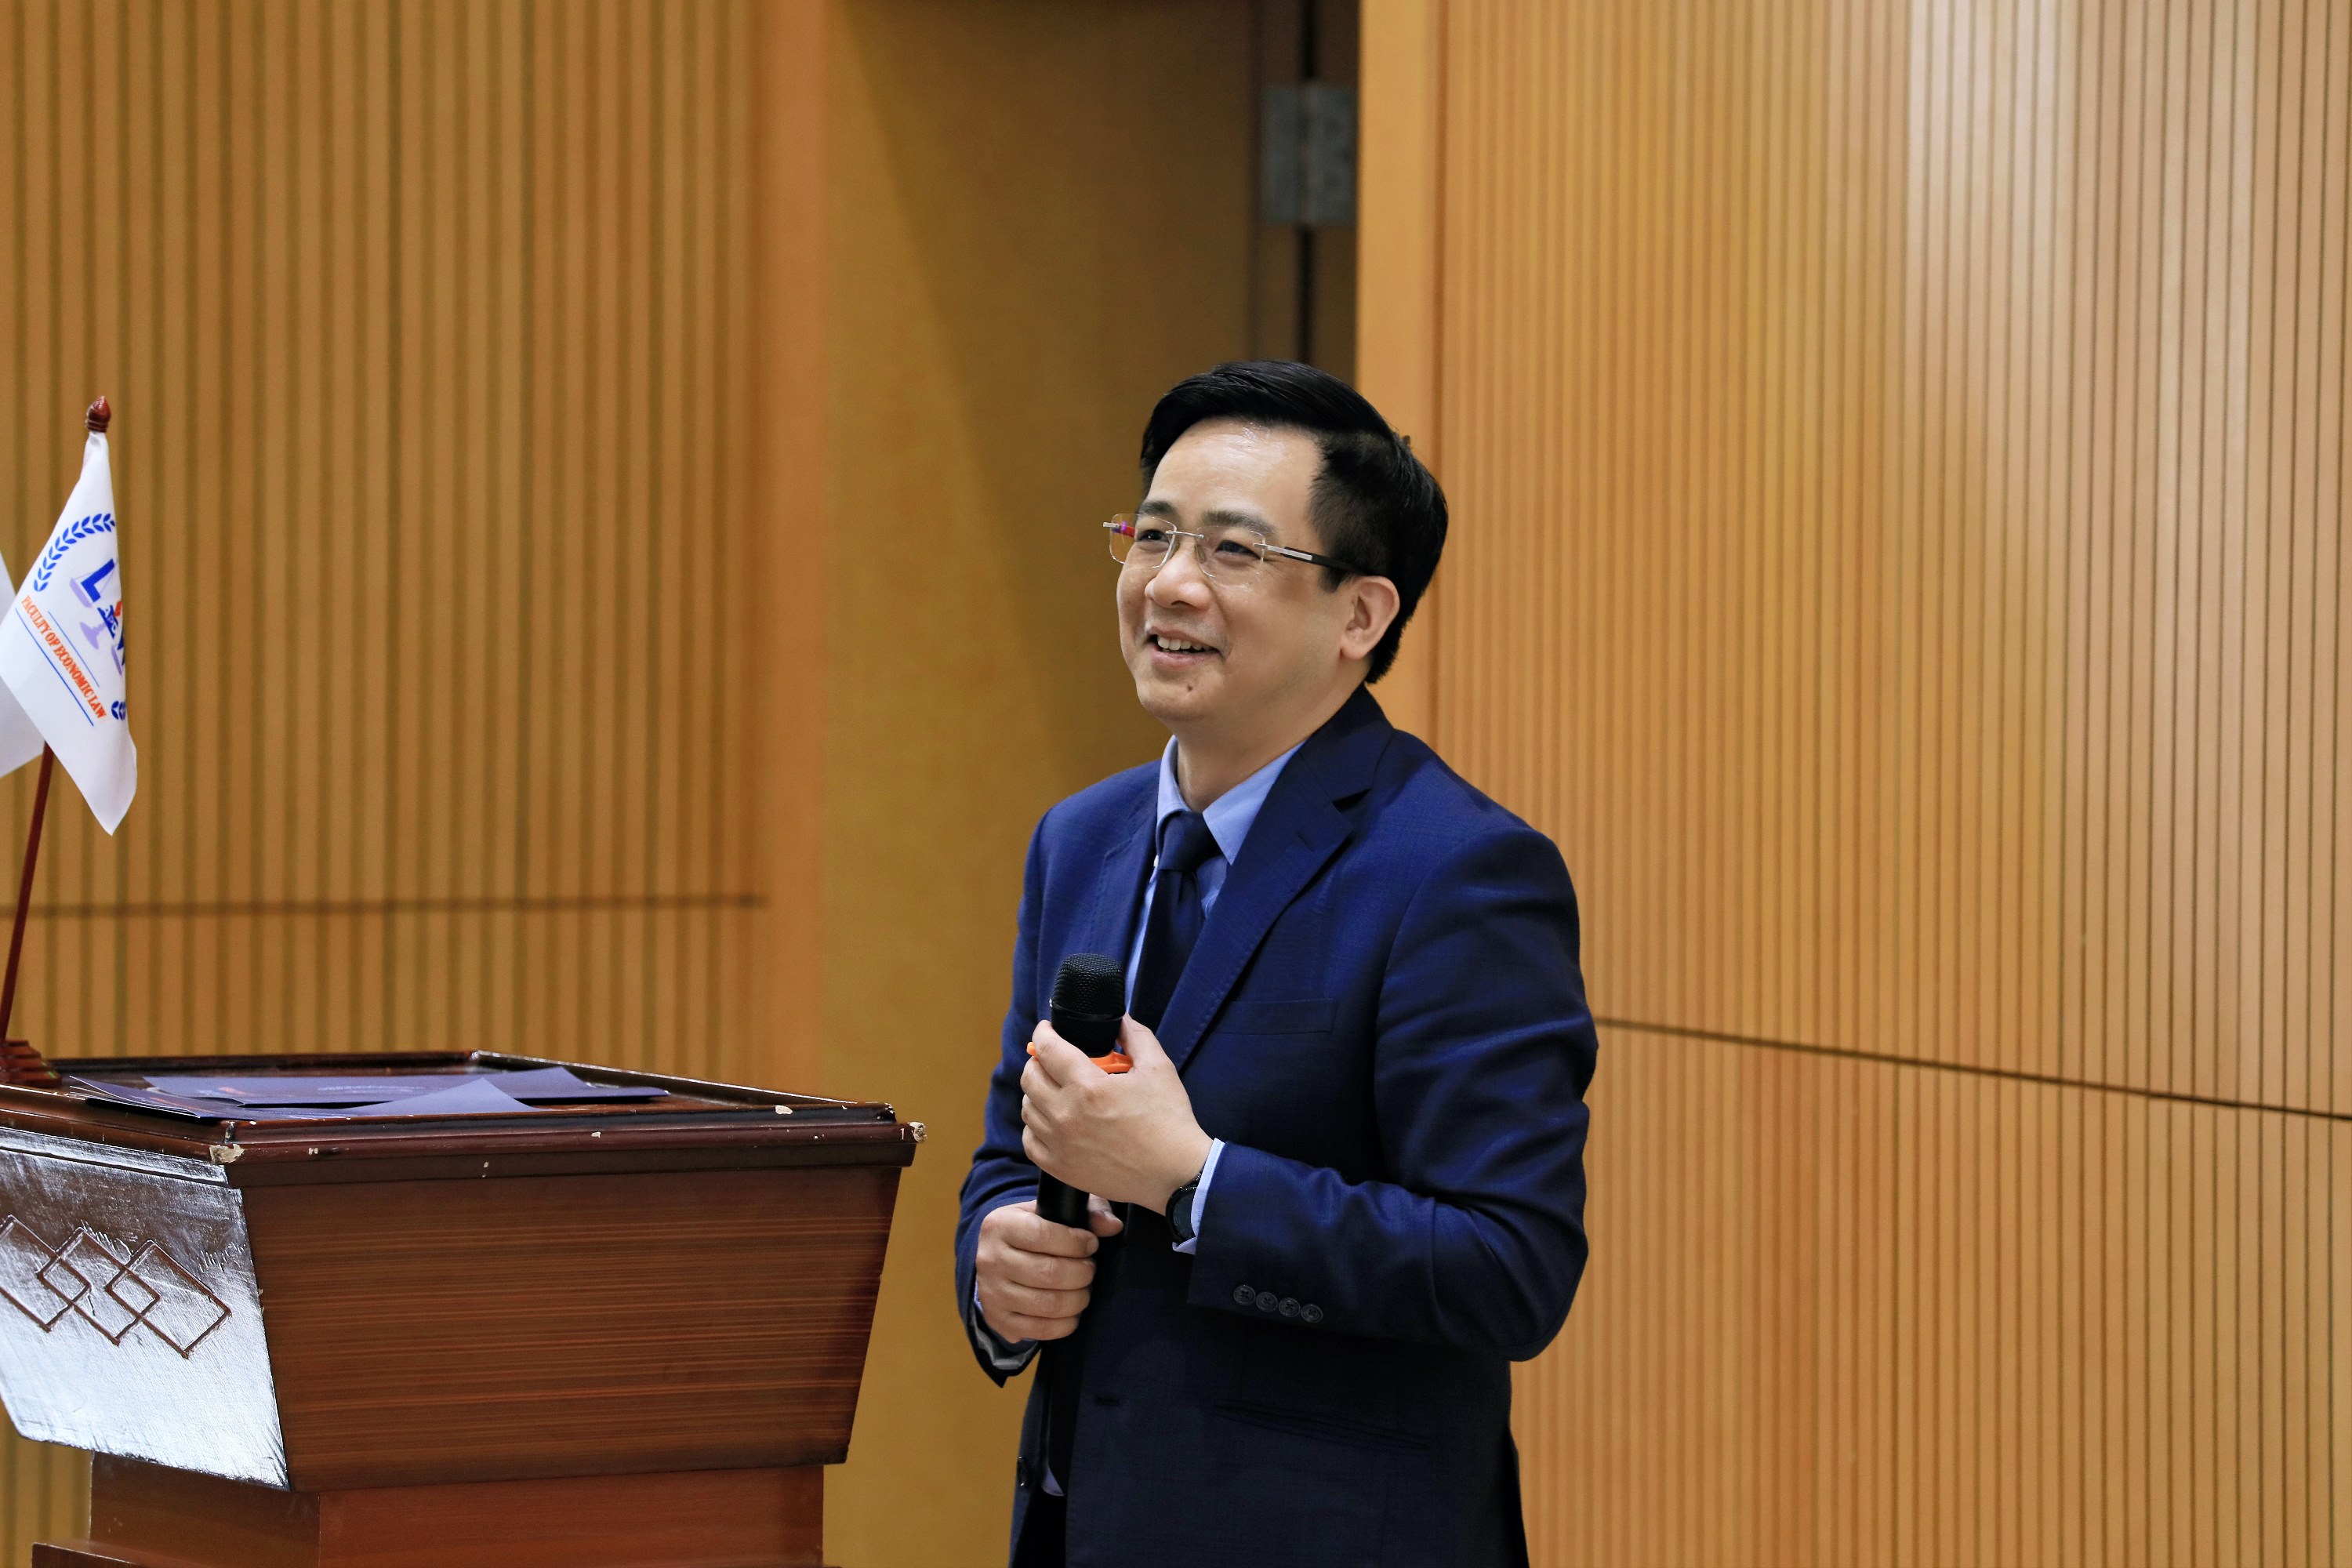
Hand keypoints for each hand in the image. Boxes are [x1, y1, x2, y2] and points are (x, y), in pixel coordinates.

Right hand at [976, 1196, 1123, 1342]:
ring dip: (1078, 1299)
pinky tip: (1073, 1311)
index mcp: (1000, 1225)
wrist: (1000, 1259)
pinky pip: (1040, 1330)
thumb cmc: (1035, 1230)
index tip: (1092, 1244)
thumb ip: (1088, 1212)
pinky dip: (1066, 1323)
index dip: (1075, 1242)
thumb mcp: (1056, 1210)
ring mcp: (991, 1293)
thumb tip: (1113, 1226)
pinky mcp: (998, 1320)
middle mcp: (990, 1259)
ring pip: (1047, 1304)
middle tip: (1089, 1269)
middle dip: (1081, 1273)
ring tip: (1083, 1289)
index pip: (1042, 1235)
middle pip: (1048, 1273)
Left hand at [1020, 1015, 1212, 1211]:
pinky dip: (1035, 1126)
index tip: (1045, 1030)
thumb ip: (1135, 1036)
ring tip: (1053, 1088)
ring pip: (1027, 1108)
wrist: (1175, 1174)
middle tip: (1050, 1058)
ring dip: (1035, 1092)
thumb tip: (1118, 1019)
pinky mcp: (1061, 1167)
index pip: (1048, 1050)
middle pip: (1030, 1077)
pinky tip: (1050, 1120)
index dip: (1043, 1034)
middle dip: (1037, 1061)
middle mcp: (1067, 1115)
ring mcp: (1060, 1144)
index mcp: (1088, 1087)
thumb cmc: (1169, 1122)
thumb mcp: (1158, 1068)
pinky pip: (1030, 1140)